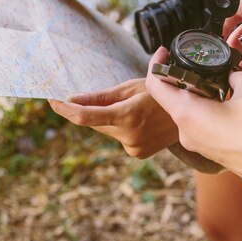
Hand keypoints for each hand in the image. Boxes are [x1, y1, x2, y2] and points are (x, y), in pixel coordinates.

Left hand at [48, 79, 178, 157]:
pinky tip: (134, 118)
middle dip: (88, 110)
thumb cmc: (160, 92)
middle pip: (94, 122)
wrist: (189, 112)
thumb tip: (72, 100)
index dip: (65, 110)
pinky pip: (116, 137)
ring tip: (126, 106)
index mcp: (128, 115)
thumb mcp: (130, 88)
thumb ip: (99, 97)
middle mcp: (130, 136)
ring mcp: (134, 147)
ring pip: (105, 130)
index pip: (86, 117)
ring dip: (105, 118)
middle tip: (90, 96)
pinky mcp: (137, 153)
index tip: (52, 101)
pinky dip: (117, 127)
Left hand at [145, 47, 241, 175]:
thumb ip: (233, 75)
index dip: (157, 63)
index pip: (155, 85)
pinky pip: (202, 126)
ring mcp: (199, 146)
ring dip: (199, 95)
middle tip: (201, 63)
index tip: (165, 52)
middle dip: (183, 78)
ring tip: (220, 81)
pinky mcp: (213, 153)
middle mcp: (187, 133)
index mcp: (187, 114)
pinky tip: (230, 102)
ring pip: (188, 113)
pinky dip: (209, 110)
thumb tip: (230, 74)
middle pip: (171, 99)